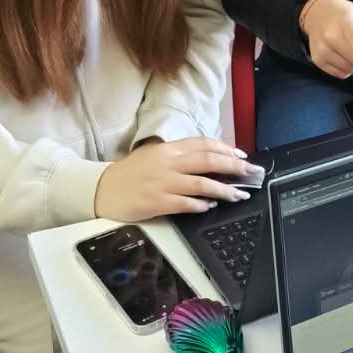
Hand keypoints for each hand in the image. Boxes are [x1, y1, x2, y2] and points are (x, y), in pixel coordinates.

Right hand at [94, 139, 264, 220]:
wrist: (101, 190)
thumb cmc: (130, 174)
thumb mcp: (154, 156)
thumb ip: (179, 156)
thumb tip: (209, 160)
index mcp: (168, 149)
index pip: (203, 144)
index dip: (226, 150)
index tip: (242, 157)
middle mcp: (168, 163)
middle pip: (208, 161)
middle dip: (234, 167)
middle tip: (251, 174)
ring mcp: (163, 183)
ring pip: (202, 184)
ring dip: (224, 190)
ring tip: (239, 194)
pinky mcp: (157, 202)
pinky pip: (186, 204)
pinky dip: (201, 205)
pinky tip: (210, 207)